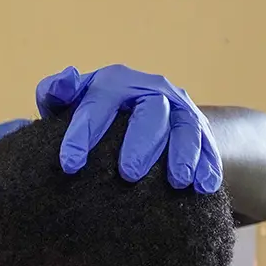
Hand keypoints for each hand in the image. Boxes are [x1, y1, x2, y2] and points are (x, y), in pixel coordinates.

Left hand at [35, 65, 223, 192]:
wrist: (136, 108)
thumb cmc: (92, 111)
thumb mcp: (70, 100)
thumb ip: (56, 92)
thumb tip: (64, 79)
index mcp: (113, 82)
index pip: (98, 103)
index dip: (83, 133)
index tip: (70, 165)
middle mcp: (150, 90)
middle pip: (151, 112)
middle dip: (141, 143)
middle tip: (128, 175)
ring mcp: (178, 107)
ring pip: (186, 126)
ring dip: (183, 154)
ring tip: (176, 182)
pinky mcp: (199, 127)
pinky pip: (208, 144)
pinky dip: (208, 164)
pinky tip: (204, 186)